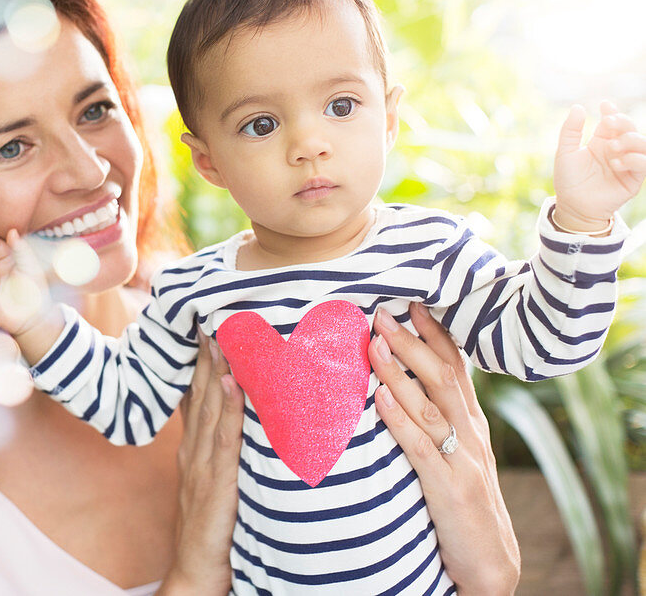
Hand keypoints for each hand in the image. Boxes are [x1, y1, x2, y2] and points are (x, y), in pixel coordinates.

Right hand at [159, 332, 242, 595]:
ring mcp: (201, 466)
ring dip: (215, 369)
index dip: (203, 358)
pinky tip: (232, 385)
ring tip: (221, 333)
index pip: (197, 393)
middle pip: (200, 391)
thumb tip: (245, 414)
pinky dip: (226, 410)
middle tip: (213, 311)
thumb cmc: (213, 528)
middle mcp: (194, 449)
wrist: (196, 573)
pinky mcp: (215, 485)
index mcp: (195, 446)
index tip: (209, 322)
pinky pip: (223, 441)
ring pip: (209, 407)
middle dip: (207, 351)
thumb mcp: (216, 481)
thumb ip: (226, 447)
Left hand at [371, 302, 519, 595]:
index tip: (413, 302)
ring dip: (399, 372)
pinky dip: (399, 420)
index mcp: (471, 422)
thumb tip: (402, 384)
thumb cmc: (464, 504)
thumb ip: (437, 419)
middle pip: (442, 376)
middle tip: (383, 312)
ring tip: (374, 344)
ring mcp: (461, 459)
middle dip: (411, 342)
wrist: (490, 562)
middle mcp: (470, 433)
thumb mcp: (457, 453)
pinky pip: (420, 447)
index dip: (436, 333)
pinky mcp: (448, 487)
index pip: (456, 367)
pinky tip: (380, 399)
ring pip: (430, 405)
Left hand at [554, 101, 645, 230]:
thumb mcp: (565, 152)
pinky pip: (643, 164)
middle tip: (608, 123)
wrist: (573, 206)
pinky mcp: (634, 179)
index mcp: (602, 141)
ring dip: (630, 140)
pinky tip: (616, 163)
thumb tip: (578, 107)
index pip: (613, 121)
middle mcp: (617, 150)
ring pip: (642, 143)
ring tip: (612, 146)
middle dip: (622, 121)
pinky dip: (634, 159)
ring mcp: (627, 163)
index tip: (604, 105)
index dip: (612, 111)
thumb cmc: (569, 179)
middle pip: (629, 128)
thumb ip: (570, 130)